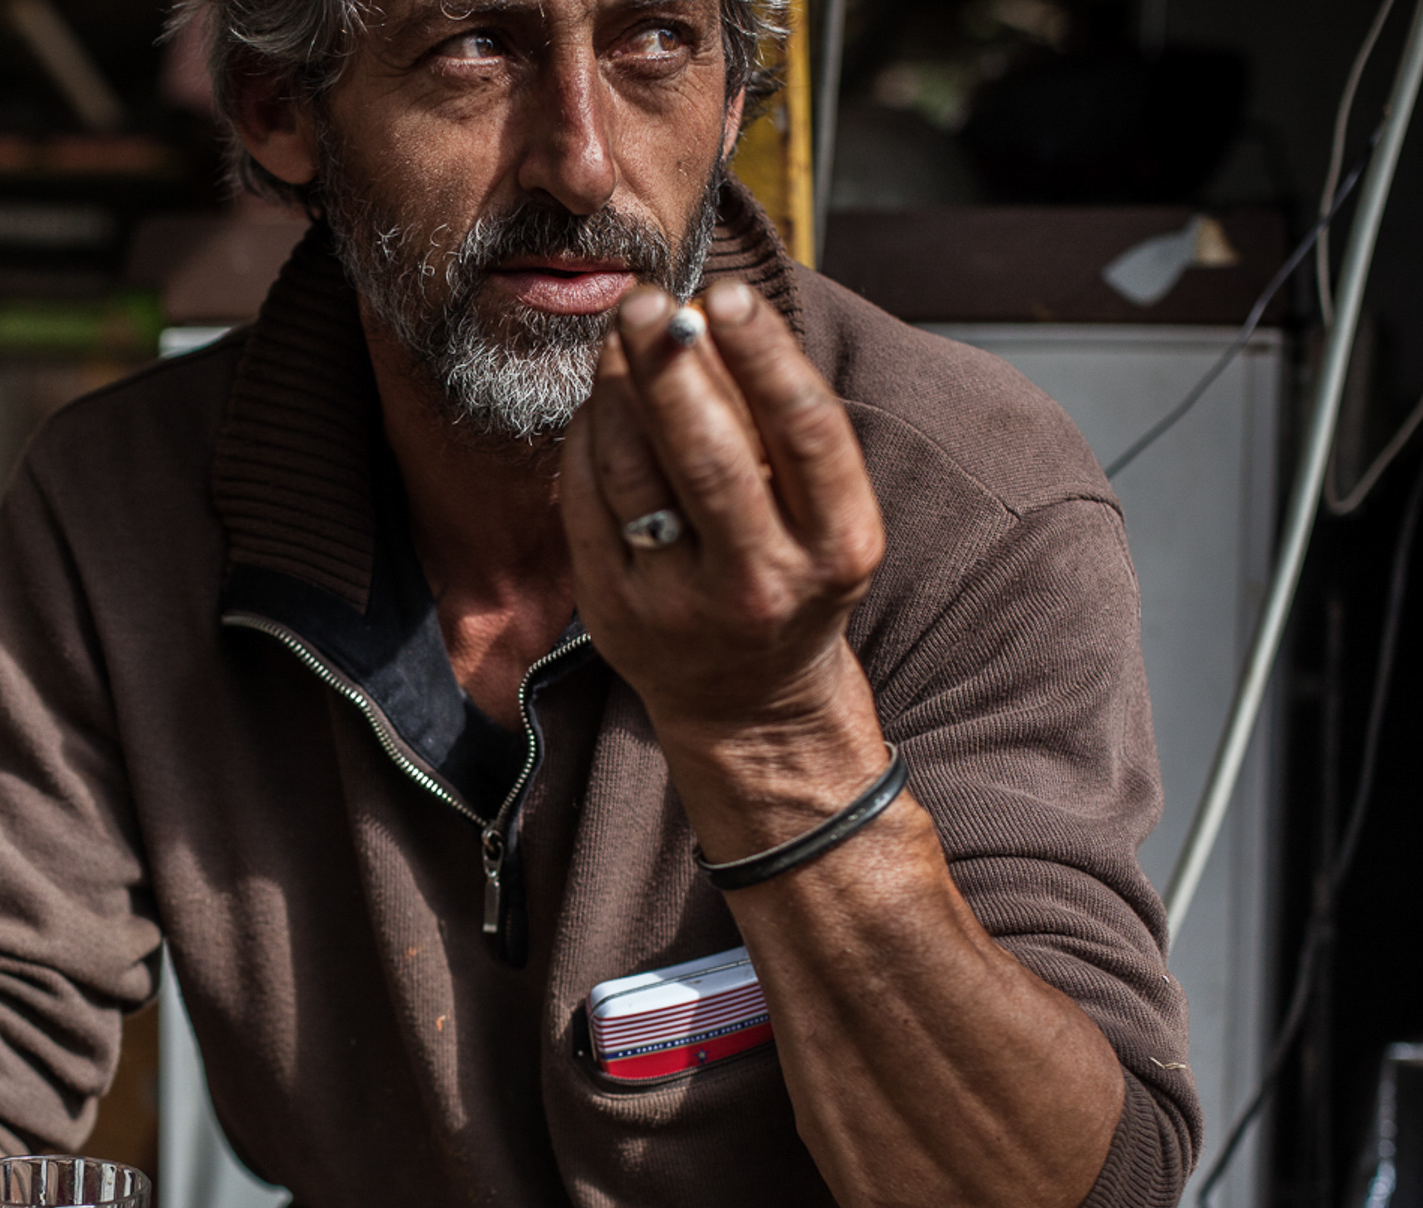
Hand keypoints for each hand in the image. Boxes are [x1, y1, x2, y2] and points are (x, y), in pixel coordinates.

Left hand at [558, 279, 884, 751]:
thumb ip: (779, 426)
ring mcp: (679, 603)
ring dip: (618, 391)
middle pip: (709, 455)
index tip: (727, 292)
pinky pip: (585, 502)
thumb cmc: (790, 573)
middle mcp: (761, 581)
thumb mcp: (821, 513)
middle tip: (647, 301)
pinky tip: (599, 399)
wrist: (748, 701)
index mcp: (837, 546)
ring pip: (633, 474)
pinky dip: (587, 437)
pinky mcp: (613, 611)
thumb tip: (713, 312)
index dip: (763, 354)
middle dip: (672, 367)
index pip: (803, 432)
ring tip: (623, 336)